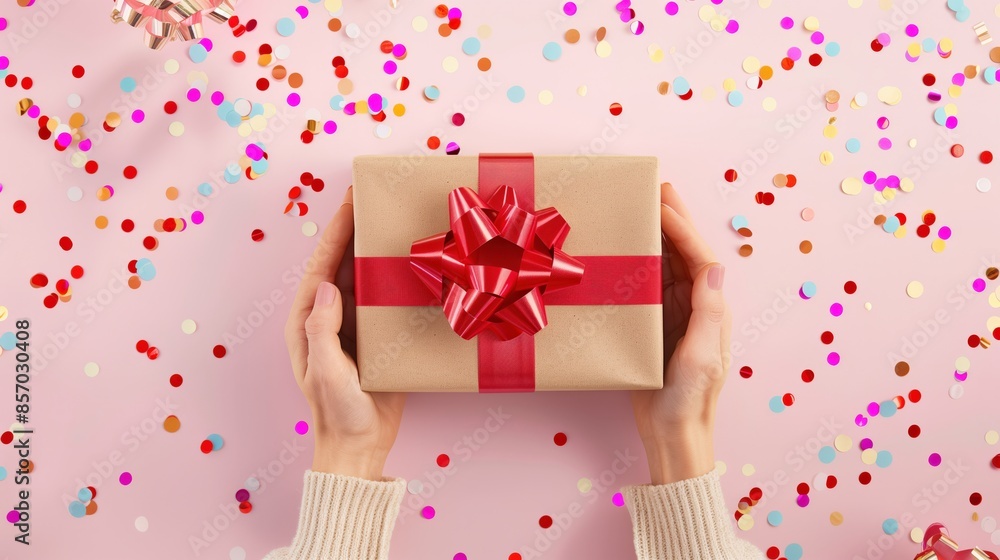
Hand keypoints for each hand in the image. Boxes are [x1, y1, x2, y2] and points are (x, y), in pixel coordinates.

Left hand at [284, 187, 405, 479]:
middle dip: (356, 230)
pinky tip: (413, 263)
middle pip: (342, 263)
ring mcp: (353, 325)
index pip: (322, 265)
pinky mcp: (376, 337)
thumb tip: (330, 285)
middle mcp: (328, 317)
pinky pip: (384, 299)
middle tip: (376, 199)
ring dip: (376, 249)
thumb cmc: (337, 411)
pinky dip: (395, 278)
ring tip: (395, 221)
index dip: (336, 231)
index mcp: (308, 320)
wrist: (360, 444)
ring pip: (364, 276)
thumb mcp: (326, 371)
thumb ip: (323, 329)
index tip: (351, 201)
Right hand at [631, 183, 730, 484]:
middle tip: (657, 189)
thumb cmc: (690, 399)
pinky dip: (641, 264)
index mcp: (711, 310)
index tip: (663, 202)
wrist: (672, 433)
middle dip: (674, 220)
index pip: (698, 257)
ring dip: (657, 237)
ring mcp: (675, 317)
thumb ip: (709, 311)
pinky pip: (649, 287)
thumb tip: (714, 265)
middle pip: (685, 254)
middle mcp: (696, 307)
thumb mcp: (702, 356)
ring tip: (643, 209)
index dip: (682, 227)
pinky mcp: (655, 328)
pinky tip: (627, 251)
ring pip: (667, 266)